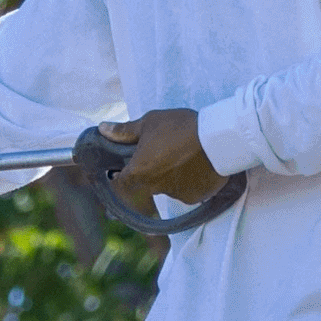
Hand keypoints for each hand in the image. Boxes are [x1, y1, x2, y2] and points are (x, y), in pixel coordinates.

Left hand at [97, 109, 230, 207]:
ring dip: (171, 176)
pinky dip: (189, 182)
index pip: (121, 180)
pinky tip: (197, 166)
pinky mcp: (194, 198)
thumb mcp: (150, 122)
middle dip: (151, 170)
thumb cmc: (180, 127)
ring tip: (185, 156)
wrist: (218, 138)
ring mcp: (174, 195)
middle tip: (164, 152)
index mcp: (138, 172)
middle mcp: (154, 188)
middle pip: (145, 183)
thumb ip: (124, 131)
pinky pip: (186, 191)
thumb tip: (102, 129)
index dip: (122, 172)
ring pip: (167, 187)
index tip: (130, 163)